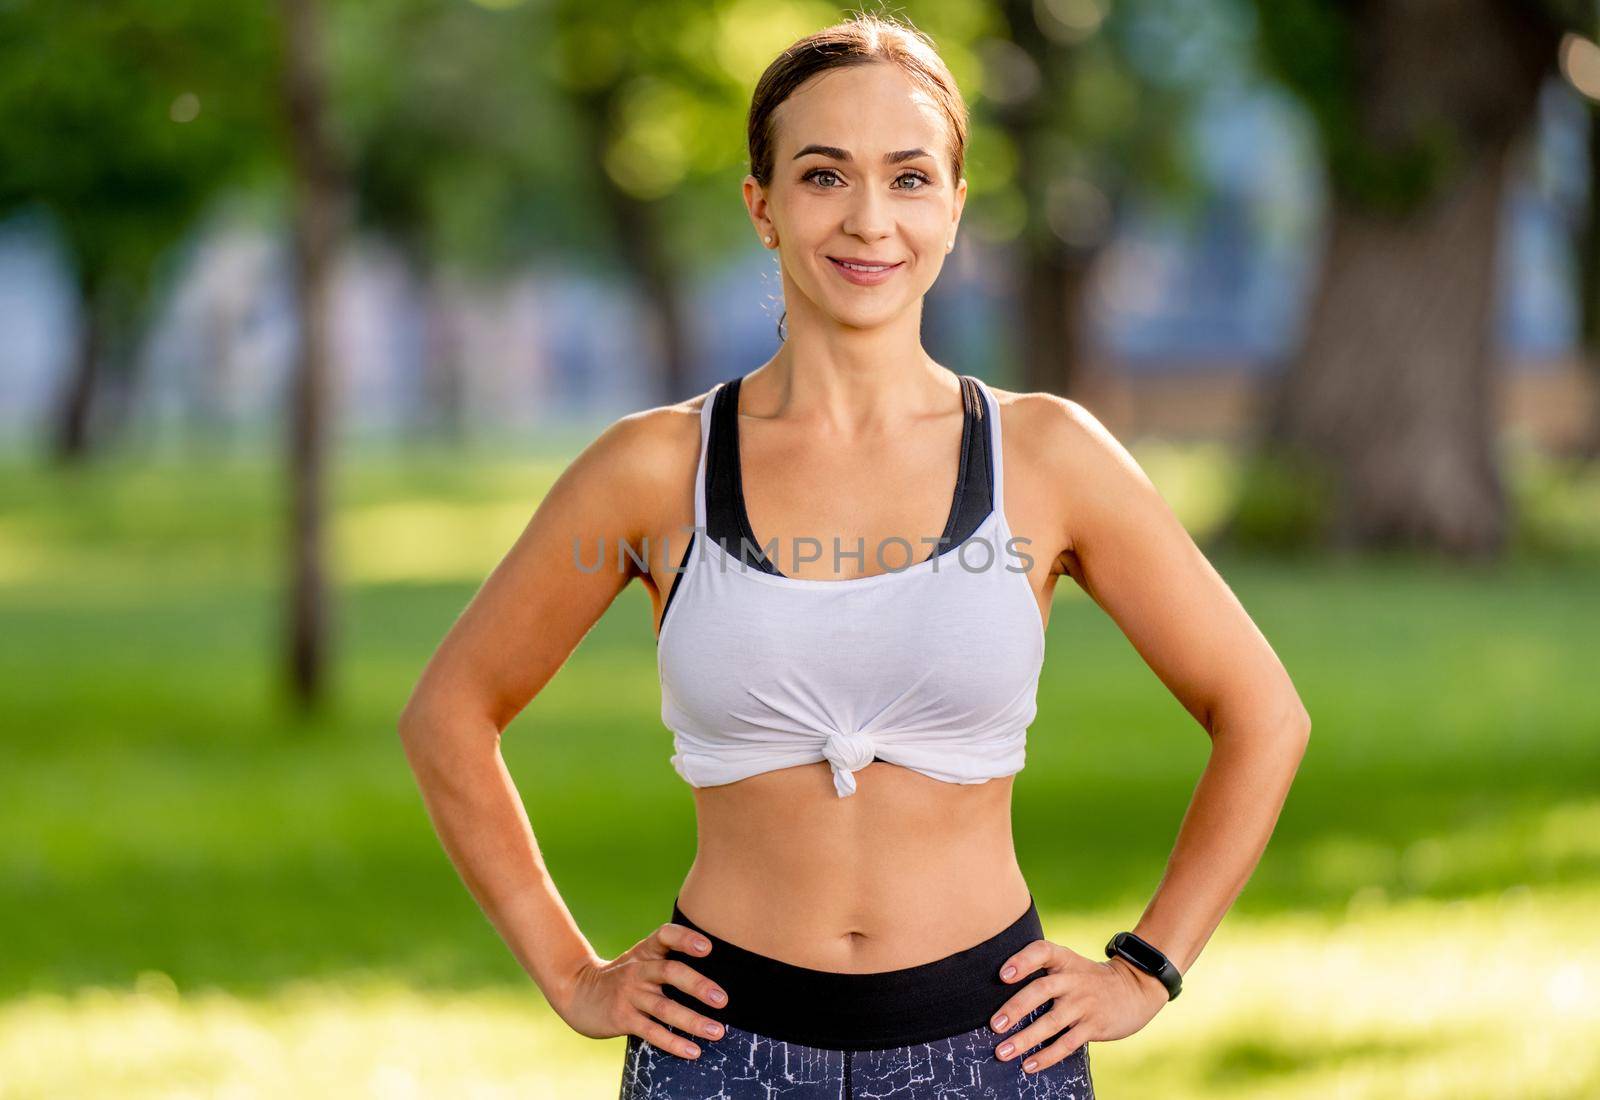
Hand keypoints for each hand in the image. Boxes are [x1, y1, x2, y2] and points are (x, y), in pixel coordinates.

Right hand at [554, 922, 729, 1059]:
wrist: (577, 991)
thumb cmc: (623, 976)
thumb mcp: (641, 958)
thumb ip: (668, 958)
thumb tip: (718, 970)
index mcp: (645, 951)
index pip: (665, 935)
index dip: (686, 939)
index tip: (708, 947)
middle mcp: (638, 970)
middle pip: (670, 972)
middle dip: (698, 986)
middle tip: (722, 999)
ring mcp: (629, 995)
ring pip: (664, 1008)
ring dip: (693, 1021)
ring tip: (717, 1031)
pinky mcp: (623, 1018)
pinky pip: (652, 1032)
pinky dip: (674, 1042)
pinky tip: (693, 1051)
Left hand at [988, 937, 1169, 1073]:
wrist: (1134, 988)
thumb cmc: (1087, 978)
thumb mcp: (1069, 964)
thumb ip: (1042, 970)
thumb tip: (996, 991)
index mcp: (1064, 959)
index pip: (1042, 951)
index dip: (1022, 961)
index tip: (1003, 975)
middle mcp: (1073, 979)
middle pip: (1041, 990)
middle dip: (1015, 1009)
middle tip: (993, 1025)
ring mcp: (1084, 1004)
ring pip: (1051, 1022)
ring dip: (1025, 1039)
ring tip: (1002, 1052)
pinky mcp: (1094, 1026)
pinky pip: (1067, 1043)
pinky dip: (1047, 1056)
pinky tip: (1029, 1065)